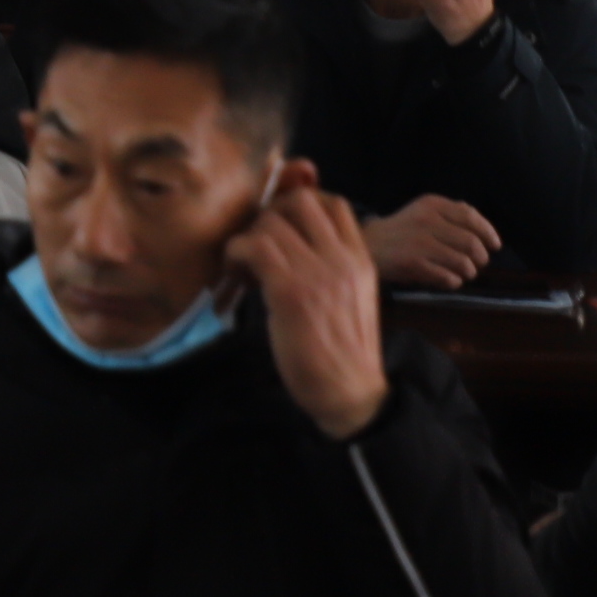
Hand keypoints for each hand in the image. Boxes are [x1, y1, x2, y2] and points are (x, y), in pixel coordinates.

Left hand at [235, 166, 391, 441]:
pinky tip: (237, 275)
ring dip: (249, 238)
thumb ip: (330, 267)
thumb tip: (294, 243)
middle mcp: (341, 259)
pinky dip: (236, 254)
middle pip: (300, 201)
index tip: (281, 227)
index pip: (333, 203)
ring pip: (271, 223)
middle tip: (257, 242)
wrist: (349, 395)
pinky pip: (253, 248)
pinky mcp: (290, 291)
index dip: (300, 204)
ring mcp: (317, 273)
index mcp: (359, 260)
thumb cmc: (343, 353)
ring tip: (244, 265)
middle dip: (271, 215)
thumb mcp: (349, 298)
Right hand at [360, 196, 499, 287]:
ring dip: (468, 272)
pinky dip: (453, 282)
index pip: (470, 216)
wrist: (367, 245)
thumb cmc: (401, 231)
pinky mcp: (413, 263)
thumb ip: (450, 213)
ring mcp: (419, 242)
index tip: (495, 245)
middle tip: (478, 263)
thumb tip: (480, 223)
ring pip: (462, 262)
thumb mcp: (422, 212)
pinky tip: (449, 280)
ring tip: (464, 273)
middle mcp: (427, 220)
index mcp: (431, 204)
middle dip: (480, 257)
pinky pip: (447, 277)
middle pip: (471, 242)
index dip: (488, 232)